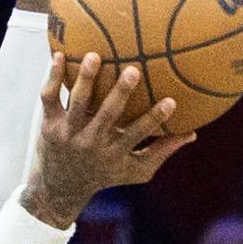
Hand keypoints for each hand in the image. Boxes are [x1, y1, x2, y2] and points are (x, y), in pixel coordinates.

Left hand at [22, 54, 180, 216]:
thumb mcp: (135, 170)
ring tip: (95, 55)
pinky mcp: (48, 124)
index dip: (154, 119)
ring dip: (86, 79)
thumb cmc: (104, 175)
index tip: (172, 101)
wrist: (58, 188)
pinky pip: (49, 97)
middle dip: (120, 93)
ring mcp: (68, 133)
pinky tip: (61, 55)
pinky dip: (53, 77)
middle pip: (107, 115)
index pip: (137, 135)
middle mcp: (90, 143)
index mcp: (113, 153)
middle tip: (133, 70)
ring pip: (77, 103)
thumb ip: (163, 152)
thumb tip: (193, 134)